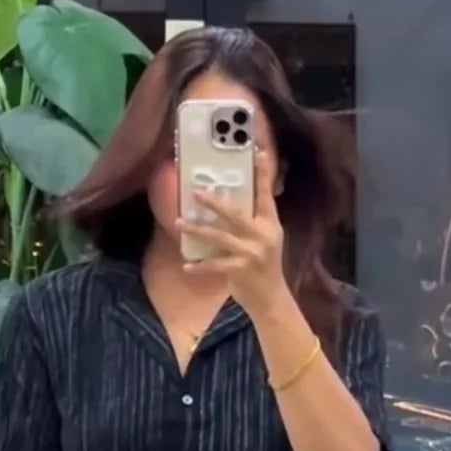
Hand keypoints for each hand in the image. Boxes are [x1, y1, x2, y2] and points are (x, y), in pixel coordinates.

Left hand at [177, 145, 286, 318]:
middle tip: (195, 192)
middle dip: (214, 203)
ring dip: (197, 230)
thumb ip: (255, 220)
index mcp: (270, 223)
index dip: (263, 173)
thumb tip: (233, 200)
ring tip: (180, 223)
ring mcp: (251, 253)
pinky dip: (200, 266)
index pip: (266, 194)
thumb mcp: (267, 238)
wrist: (270, 298)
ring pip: (219, 237)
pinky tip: (186, 265)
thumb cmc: (264, 265)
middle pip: (235, 213)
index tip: (257, 152)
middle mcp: (262, 235)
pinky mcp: (240, 270)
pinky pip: (215, 265)